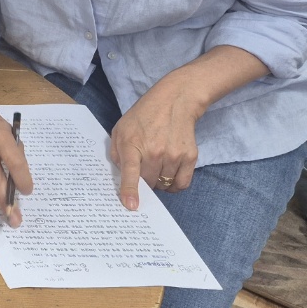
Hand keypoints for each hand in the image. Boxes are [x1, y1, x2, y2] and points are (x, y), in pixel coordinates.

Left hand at [110, 76, 202, 210]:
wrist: (175, 101)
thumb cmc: (143, 116)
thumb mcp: (120, 129)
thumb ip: (116, 152)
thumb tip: (120, 175)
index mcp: (132, 144)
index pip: (130, 172)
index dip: (130, 190)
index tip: (131, 206)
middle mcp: (154, 151)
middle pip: (148, 183)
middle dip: (143, 182)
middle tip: (144, 168)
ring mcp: (174, 155)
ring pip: (164, 185)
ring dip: (159, 181)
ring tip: (157, 164)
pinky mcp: (190, 157)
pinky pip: (181, 184)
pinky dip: (174, 184)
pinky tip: (170, 174)